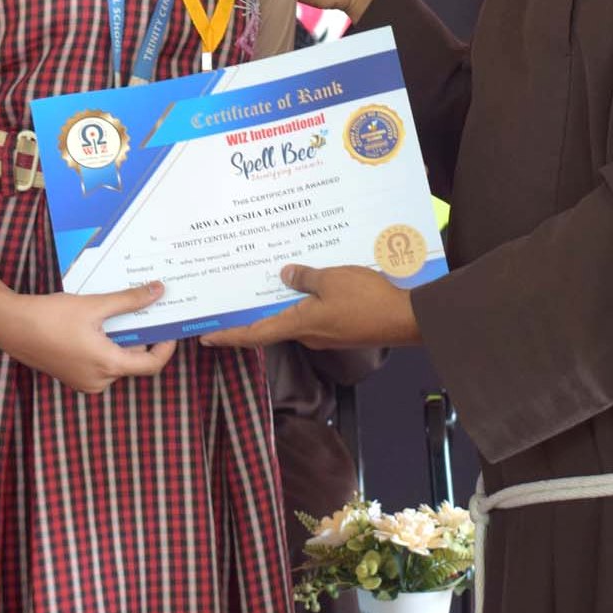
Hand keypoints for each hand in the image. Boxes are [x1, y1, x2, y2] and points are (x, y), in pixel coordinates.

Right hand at [0, 280, 177, 392]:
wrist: (10, 326)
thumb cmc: (50, 317)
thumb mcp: (94, 305)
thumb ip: (129, 300)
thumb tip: (158, 291)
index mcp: (107, 365)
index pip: (151, 365)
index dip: (166, 348)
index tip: (170, 329)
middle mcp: (98, 380)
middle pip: (134, 361)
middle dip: (142, 337)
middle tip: (147, 311)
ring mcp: (85, 381)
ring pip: (117, 361)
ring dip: (123, 339)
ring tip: (121, 313)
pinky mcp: (74, 376)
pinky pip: (101, 363)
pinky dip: (107, 345)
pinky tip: (100, 324)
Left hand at [202, 263, 421, 350]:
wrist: (405, 319)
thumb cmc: (367, 300)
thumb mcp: (332, 278)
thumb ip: (305, 278)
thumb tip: (285, 276)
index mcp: (299, 324)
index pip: (255, 334)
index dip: (230, 336)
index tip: (207, 337)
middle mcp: (308, 335)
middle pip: (272, 326)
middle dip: (253, 314)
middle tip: (234, 298)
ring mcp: (325, 335)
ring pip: (295, 319)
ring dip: (281, 305)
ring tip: (269, 282)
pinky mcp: (340, 330)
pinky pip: (314, 316)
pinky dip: (304, 303)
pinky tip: (306, 285)